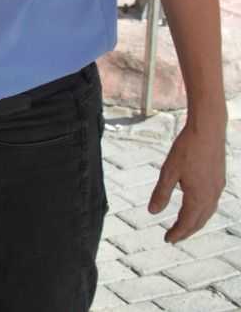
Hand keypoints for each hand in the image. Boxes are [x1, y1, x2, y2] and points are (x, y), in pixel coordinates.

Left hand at [150, 119, 225, 242]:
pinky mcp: (219, 180)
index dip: (177, 233)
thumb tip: (152, 212)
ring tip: (184, 226)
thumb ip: (161, 193)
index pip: (187, 222)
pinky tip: (196, 207)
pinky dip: (202, 211)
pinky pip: (212, 203)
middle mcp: (211, 196)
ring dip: (195, 222)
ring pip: (207, 213)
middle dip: (186, 231)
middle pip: (199, 221)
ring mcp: (218, 188)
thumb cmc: (186, 149)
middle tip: (173, 238)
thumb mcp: (168, 172)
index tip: (167, 240)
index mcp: (198, 197)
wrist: (208, 130)